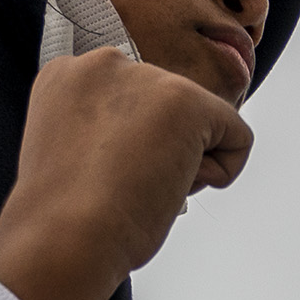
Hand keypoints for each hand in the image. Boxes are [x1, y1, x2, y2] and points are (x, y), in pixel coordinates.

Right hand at [0, 48, 250, 299]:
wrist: (63, 236)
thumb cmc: (64, 217)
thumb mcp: (74, 154)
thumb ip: (106, 132)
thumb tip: (148, 143)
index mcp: (69, 76)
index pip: (132, 104)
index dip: (132, 149)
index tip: (105, 178)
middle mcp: (103, 63)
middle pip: (169, 110)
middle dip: (161, 153)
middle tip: (124, 188)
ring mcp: (146, 78)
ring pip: (203, 123)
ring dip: (184, 165)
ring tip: (142, 188)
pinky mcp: (186, 101)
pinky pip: (237, 136)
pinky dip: (222, 173)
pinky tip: (176, 188)